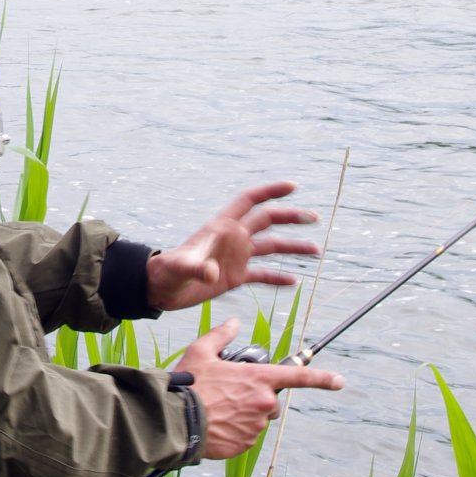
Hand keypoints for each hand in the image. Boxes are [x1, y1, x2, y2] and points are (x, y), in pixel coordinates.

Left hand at [146, 181, 320, 311]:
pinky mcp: (234, 277)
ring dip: (292, 247)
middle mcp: (232, 238)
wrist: (160, 290)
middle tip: (314, 218)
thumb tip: (212, 273)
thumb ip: (196, 267)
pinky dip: (277, 277)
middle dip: (290, 217)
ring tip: (315, 250)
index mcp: (221, 227)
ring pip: (270, 247)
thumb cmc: (166, 272)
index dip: (270, 191)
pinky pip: (261, 274)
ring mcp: (235, 257)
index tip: (293, 186)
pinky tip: (294, 282)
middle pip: (267, 221)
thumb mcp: (180, 268)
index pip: (249, 201)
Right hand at [175, 319, 343, 458]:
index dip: (322, 378)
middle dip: (256, 396)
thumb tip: (235, 323)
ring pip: (258, 417)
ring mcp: (255, 426)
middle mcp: (263, 403)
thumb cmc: (189, 384)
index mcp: (258, 378)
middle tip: (229, 393)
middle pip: (270, 399)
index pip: (298, 376)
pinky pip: (247, 435)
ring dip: (245, 413)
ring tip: (218, 408)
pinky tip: (217, 423)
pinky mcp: (246, 444)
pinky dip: (236, 430)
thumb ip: (222, 335)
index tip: (339, 381)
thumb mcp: (202, 351)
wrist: (176, 421)